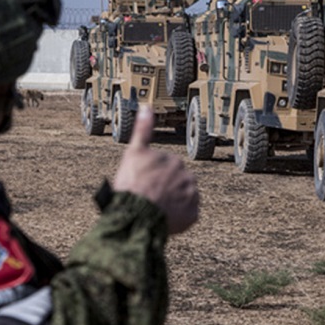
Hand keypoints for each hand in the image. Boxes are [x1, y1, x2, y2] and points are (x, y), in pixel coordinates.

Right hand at [113, 106, 198, 233]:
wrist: (136, 214)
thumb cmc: (132, 183)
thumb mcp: (134, 153)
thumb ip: (142, 130)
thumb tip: (146, 106)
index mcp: (175, 161)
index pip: (166, 168)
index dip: (152, 177)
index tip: (142, 184)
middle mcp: (188, 176)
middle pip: (176, 183)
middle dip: (165, 189)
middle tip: (148, 198)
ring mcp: (191, 197)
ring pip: (183, 199)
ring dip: (173, 203)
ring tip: (155, 209)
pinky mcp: (192, 216)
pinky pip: (187, 215)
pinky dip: (178, 217)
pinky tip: (164, 218)